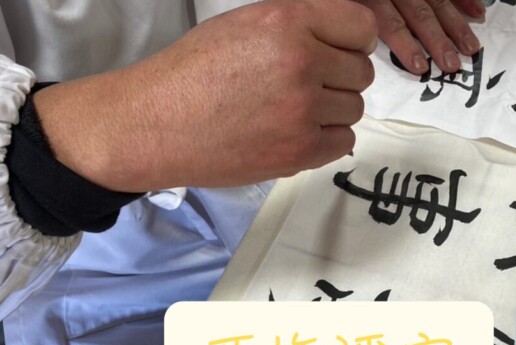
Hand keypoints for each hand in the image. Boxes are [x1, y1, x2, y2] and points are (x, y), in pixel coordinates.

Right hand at [33, 0, 376, 191]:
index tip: (345, 50)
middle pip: (361, 72)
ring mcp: (302, 111)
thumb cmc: (192, 73)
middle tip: (306, 85)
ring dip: (332, 110)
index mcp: (286, 22)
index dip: (356, 40)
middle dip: (340, 77)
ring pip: (354, 108)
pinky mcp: (299, 152)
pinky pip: (345, 141)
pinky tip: (296, 132)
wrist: (154, 124)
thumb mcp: (245, 24)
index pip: (361, 27)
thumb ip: (300, 26)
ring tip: (292, 110)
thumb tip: (346, 37)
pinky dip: (327, 139)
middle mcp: (300, 63)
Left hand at [355, 0, 484, 73]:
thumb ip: (351, 12)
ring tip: (471, 47)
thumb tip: (363, 36)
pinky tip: (477, 12)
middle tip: (453, 64)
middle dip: (438, 40)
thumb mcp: (339, 0)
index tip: (419, 66)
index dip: (405, 44)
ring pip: (437, 0)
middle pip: (419, 13)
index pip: (389, 21)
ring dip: (456, 24)